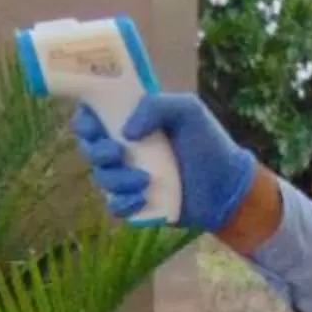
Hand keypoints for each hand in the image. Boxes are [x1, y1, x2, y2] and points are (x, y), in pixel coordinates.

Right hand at [69, 94, 259, 235]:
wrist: (226, 187)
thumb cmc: (209, 143)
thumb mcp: (188, 110)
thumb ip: (157, 106)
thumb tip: (126, 131)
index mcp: (132, 121)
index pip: (94, 116)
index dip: (85, 120)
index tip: (93, 125)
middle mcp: (126, 148)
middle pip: (90, 148)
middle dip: (98, 152)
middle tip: (117, 153)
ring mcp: (129, 176)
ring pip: (102, 178)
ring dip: (116, 179)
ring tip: (144, 180)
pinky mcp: (136, 203)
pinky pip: (114, 206)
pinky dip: (123, 203)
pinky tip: (142, 198)